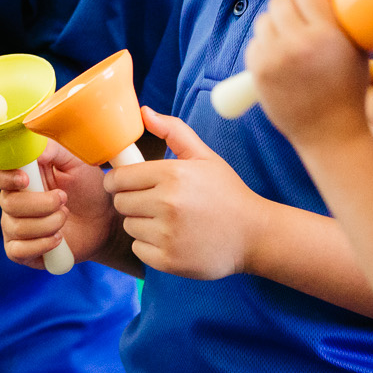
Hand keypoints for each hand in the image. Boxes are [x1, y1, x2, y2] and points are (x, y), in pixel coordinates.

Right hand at [0, 139, 114, 270]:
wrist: (103, 222)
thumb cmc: (87, 188)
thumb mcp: (76, 162)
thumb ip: (54, 150)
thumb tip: (36, 151)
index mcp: (22, 177)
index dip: (5, 178)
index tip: (26, 180)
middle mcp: (13, 201)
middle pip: (8, 203)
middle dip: (40, 204)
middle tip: (64, 199)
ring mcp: (14, 226)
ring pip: (16, 227)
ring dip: (47, 223)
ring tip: (65, 217)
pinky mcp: (21, 250)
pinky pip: (18, 250)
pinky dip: (41, 244)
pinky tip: (59, 239)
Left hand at [105, 107, 269, 279]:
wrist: (255, 235)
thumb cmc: (226, 192)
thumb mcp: (204, 156)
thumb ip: (173, 131)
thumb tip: (143, 112)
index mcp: (172, 174)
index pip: (119, 177)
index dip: (118, 180)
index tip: (125, 183)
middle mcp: (168, 204)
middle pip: (120, 202)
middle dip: (131, 201)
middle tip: (153, 202)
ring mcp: (168, 234)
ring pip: (129, 226)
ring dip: (141, 223)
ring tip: (167, 221)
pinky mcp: (170, 261)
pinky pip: (138, 249)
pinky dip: (149, 246)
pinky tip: (171, 239)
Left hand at [246, 0, 372, 150]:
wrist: (330, 133)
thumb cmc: (347, 88)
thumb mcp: (353, 46)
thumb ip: (334, 9)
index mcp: (327, 34)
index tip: (313, 2)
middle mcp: (297, 43)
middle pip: (279, 0)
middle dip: (290, 8)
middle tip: (302, 24)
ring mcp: (274, 58)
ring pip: (264, 20)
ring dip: (276, 26)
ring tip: (292, 44)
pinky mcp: (257, 72)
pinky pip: (254, 42)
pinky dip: (265, 46)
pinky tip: (281, 59)